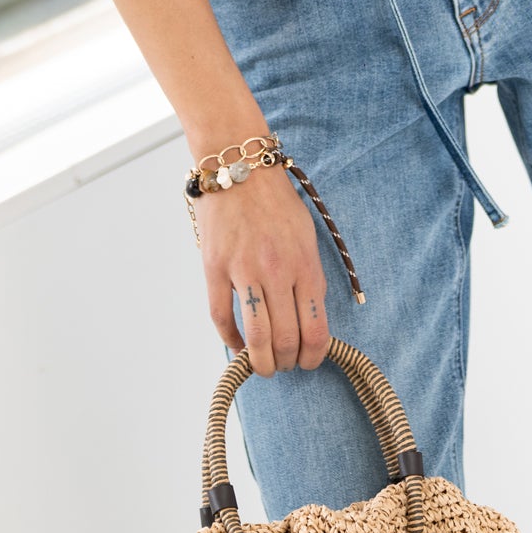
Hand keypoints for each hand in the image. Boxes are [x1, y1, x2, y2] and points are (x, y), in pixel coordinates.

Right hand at [195, 161, 331, 375]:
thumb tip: (310, 315)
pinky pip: (221, 316)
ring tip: (263, 365)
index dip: (313, 357)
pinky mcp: (215, 267)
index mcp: (305, 264)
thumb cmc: (275, 200)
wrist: (239, 166)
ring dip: (261, 361)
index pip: (316, 330)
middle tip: (285, 364)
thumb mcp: (307, 236)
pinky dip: (230, 339)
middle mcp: (277, 271)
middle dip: (288, 362)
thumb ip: (310, 275)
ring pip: (256, 336)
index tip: (308, 362)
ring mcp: (244, 270)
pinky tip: (237, 344)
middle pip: (286, 339)